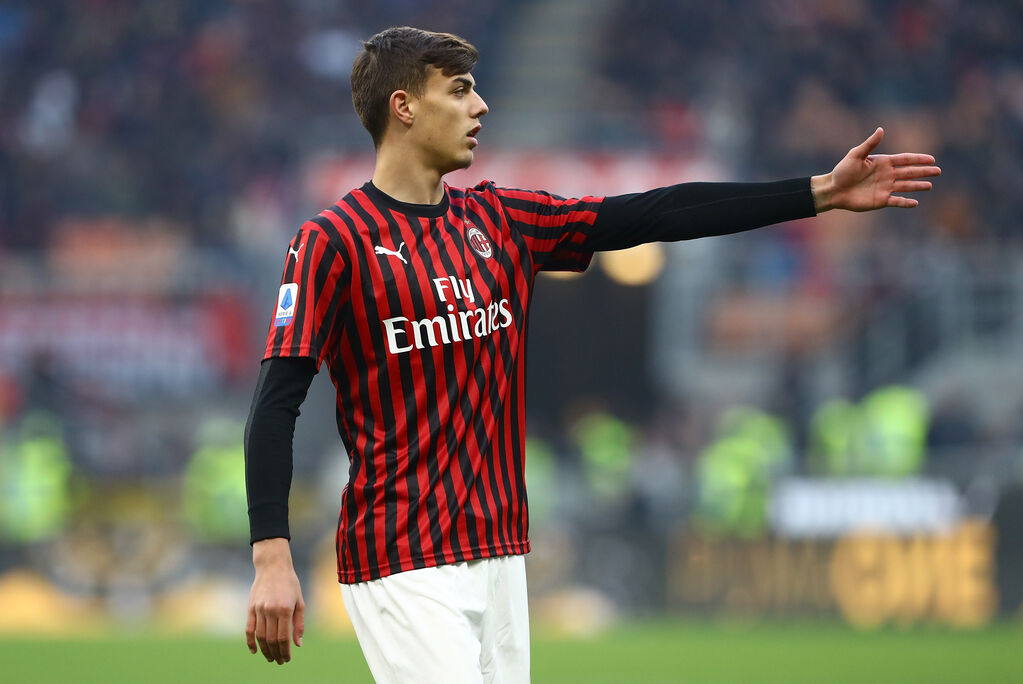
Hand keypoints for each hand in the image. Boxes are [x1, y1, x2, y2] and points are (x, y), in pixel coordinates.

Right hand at [246, 538, 305, 664]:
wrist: (273, 566)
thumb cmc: (290, 584)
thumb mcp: (300, 602)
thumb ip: (299, 624)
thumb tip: (298, 644)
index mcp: (285, 609)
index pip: (283, 637)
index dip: (285, 651)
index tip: (287, 659)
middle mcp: (271, 610)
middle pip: (271, 639)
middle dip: (275, 653)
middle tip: (279, 661)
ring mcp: (259, 609)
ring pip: (260, 636)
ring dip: (265, 650)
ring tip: (270, 658)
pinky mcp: (251, 608)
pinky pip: (249, 629)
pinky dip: (250, 642)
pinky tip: (255, 651)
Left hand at [811, 127, 940, 211]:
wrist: (833, 190)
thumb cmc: (842, 171)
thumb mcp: (855, 155)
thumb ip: (870, 144)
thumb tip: (881, 129)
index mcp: (882, 162)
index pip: (905, 160)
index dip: (918, 159)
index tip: (932, 159)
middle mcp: (886, 175)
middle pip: (909, 172)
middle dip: (924, 172)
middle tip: (938, 171)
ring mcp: (885, 188)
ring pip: (906, 186)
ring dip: (918, 186)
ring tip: (930, 185)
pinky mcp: (880, 200)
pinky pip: (896, 201)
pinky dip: (906, 202)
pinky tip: (915, 202)